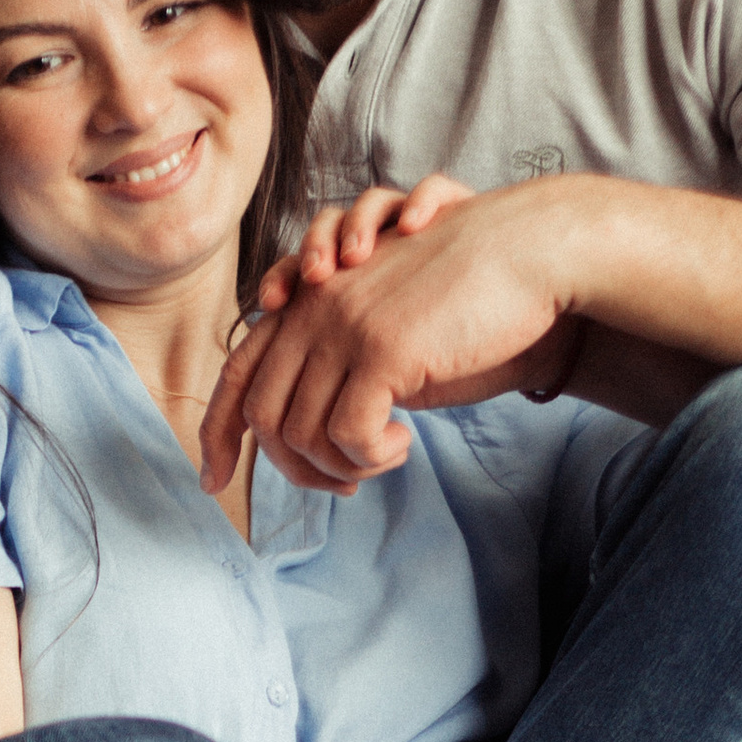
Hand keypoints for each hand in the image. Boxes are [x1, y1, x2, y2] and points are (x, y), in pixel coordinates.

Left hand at [201, 174, 585, 496]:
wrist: (527, 253)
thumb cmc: (467, 293)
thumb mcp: (387, 325)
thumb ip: (345, 362)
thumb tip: (320, 432)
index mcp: (307, 302)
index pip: (237, 374)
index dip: (217, 433)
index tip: (214, 482)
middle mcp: (313, 309)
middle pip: (264, 415)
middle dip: (294, 468)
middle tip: (342, 488)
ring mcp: (344, 327)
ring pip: (303, 432)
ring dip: (342, 467)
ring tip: (383, 459)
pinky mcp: (382, 350)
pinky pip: (349, 435)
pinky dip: (371, 457)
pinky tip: (403, 444)